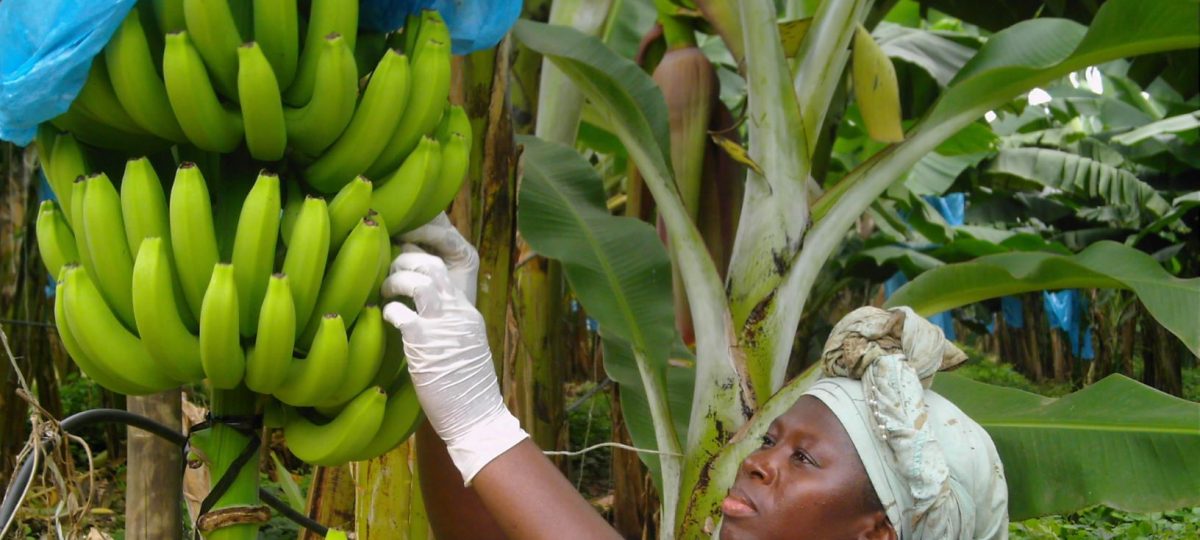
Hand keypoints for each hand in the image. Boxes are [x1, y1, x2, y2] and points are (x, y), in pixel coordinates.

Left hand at [381, 215, 525, 484]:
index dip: (417, 257)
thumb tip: (420, 313)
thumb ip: (446, 325)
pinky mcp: (427, 346)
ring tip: (385, 292)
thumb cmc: (464, 388)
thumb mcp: (462, 346)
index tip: (398, 262)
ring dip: (395, 281)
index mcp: (466, 311)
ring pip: (420, 281)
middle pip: (432, 264)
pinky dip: (390, 309)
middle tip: (388, 272)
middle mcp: (458, 313)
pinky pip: (404, 314)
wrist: (477, 417)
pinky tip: (385, 317)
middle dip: (404, 260)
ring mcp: (444, 328)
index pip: (443, 267)